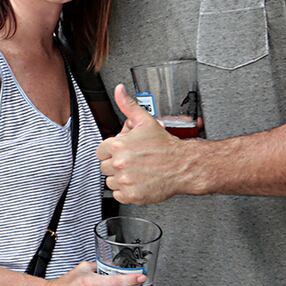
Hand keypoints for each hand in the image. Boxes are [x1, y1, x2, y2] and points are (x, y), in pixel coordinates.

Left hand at [97, 84, 192, 204]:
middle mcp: (119, 163)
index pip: (101, 151)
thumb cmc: (165, 145)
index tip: (124, 152)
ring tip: (138, 171)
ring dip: (121, 178)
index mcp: (118, 145)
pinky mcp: (131, 195)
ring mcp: (125, 180)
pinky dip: (127, 191)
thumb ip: (128, 105)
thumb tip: (119, 90)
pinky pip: (119, 194)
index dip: (112, 151)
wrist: (184, 165)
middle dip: (116, 164)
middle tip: (134, 161)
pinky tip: (139, 181)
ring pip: (110, 181)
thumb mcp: (145, 121)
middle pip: (105, 166)